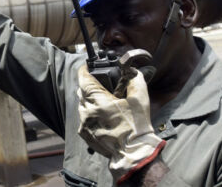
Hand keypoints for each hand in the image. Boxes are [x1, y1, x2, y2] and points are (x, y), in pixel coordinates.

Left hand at [77, 66, 165, 182]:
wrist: (133, 154)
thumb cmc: (136, 128)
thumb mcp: (140, 100)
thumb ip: (135, 80)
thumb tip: (132, 71)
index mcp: (99, 102)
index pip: (83, 79)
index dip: (85, 71)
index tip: (88, 67)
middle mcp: (87, 112)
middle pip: (81, 91)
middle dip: (89, 86)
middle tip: (101, 86)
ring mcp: (84, 124)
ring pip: (81, 105)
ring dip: (89, 101)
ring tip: (104, 103)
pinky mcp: (84, 134)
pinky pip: (82, 118)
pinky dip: (89, 114)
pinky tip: (102, 117)